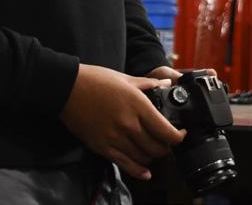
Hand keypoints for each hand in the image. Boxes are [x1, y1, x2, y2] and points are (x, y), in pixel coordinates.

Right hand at [60, 64, 185, 180]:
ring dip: (153, 157)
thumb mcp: (127, 78)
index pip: (165, 130)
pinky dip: (138, 171)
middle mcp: (129, 124)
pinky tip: (145, 172)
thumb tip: (167, 83)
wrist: (69, 89)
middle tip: (168, 142)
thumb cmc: (98, 81)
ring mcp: (115, 138)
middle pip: (156, 147)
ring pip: (143, 157)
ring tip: (155, 150)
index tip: (181, 134)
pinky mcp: (102, 147)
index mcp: (138, 105)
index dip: (178, 136)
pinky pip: (124, 164)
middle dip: (167, 147)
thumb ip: (150, 84)